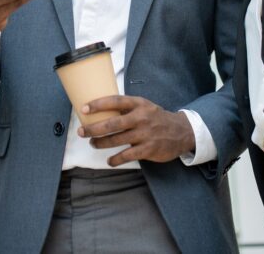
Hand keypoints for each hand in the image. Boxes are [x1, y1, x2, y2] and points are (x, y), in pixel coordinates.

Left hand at [77, 95, 195, 166]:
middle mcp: (141, 118)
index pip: (115, 101)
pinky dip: (116, 160)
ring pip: (116, 140)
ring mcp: (144, 134)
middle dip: (93, 128)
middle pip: (112, 123)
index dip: (98, 104)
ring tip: (93, 143)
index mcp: (139, 104)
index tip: (84, 109)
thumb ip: (127, 107)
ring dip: (101, 143)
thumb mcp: (144, 106)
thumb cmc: (156, 118)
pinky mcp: (148, 149)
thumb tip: (101, 109)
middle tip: (82, 132)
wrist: (181, 131)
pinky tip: (110, 161)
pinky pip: (127, 156)